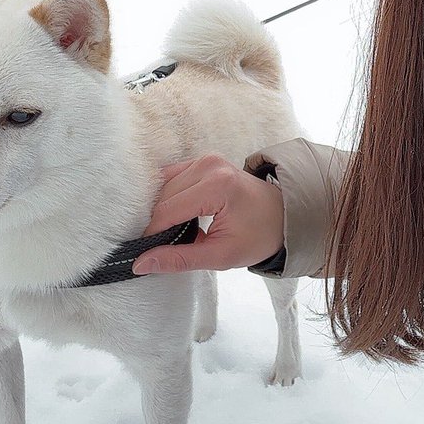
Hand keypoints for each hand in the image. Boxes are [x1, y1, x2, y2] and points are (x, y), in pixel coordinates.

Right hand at [132, 154, 284, 274]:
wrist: (282, 216)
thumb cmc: (258, 236)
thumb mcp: (221, 256)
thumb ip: (180, 258)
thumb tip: (141, 263)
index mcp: (217, 186)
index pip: (167, 211)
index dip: (153, 234)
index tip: (146, 253)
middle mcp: (209, 166)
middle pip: (163, 198)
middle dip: (157, 223)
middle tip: (164, 247)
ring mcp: (206, 160)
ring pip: (164, 187)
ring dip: (162, 210)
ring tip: (174, 233)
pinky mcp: (204, 161)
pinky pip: (172, 177)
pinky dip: (168, 196)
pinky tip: (178, 215)